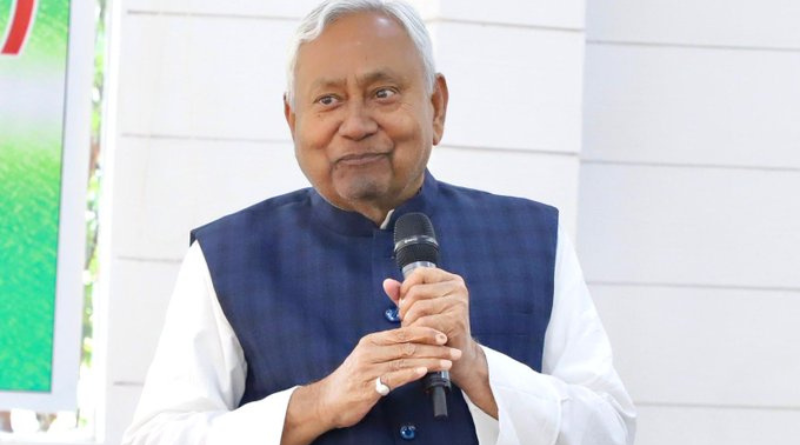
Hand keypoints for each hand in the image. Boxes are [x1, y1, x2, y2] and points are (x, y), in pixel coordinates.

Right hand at [314, 326, 460, 429]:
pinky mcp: (367, 387)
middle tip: (454, 350)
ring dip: (429, 360)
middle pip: (408, 345)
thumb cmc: (352, 380)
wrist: (327, 400)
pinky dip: (410, 373)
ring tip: (447, 362)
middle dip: (435, 347)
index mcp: (372, 341)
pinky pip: (393, 377)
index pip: (403, 332)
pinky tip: (424, 372)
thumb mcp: (369, 358)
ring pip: (405, 360)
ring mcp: (368, 369)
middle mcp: (370, 351)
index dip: (426, 332)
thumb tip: (415, 345)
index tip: (444, 335)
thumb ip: (390, 350)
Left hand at [382, 268, 481, 390]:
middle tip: (406, 322)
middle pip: (416, 291)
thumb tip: (387, 283)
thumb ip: (404, 294)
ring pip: (418, 307)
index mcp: (451, 280)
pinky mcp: (456, 321)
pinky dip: (415, 332)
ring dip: (408, 322)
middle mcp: (458, 288)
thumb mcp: (419, 308)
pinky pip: (424, 323)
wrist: (454, 356)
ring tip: (412, 331)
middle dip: (405, 309)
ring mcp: (459, 303)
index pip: (420, 273)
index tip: (403, 303)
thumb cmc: (435, 329)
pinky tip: (418, 339)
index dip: (405, 287)